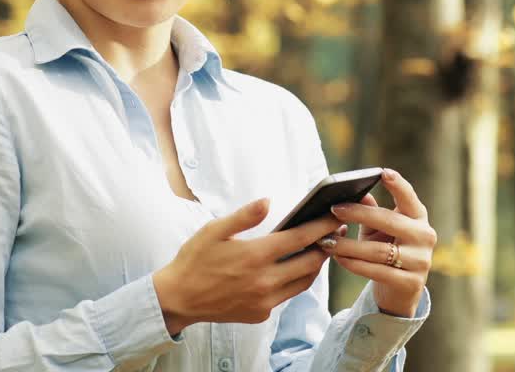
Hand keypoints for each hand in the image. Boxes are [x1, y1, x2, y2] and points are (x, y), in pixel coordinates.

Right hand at [152, 198, 344, 335]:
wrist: (178, 298)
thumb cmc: (194, 260)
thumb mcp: (214, 230)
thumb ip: (244, 216)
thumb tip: (268, 201)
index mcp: (255, 255)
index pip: (301, 237)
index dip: (322, 226)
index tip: (336, 216)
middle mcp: (264, 280)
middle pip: (311, 262)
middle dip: (327, 245)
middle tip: (335, 232)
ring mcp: (264, 300)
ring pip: (303, 281)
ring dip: (315, 265)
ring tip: (319, 249)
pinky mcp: (261, 313)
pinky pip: (287, 295)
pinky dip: (295, 280)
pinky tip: (293, 268)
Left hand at [328, 168, 435, 316]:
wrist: (399, 292)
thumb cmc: (386, 250)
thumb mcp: (378, 229)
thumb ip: (369, 210)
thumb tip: (352, 191)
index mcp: (418, 217)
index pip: (409, 197)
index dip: (397, 184)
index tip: (382, 172)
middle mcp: (424, 236)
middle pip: (389, 221)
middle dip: (358, 214)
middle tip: (333, 210)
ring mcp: (421, 261)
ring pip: (379, 251)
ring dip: (349, 246)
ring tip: (326, 241)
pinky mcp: (411, 283)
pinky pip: (377, 272)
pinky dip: (354, 264)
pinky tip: (338, 258)